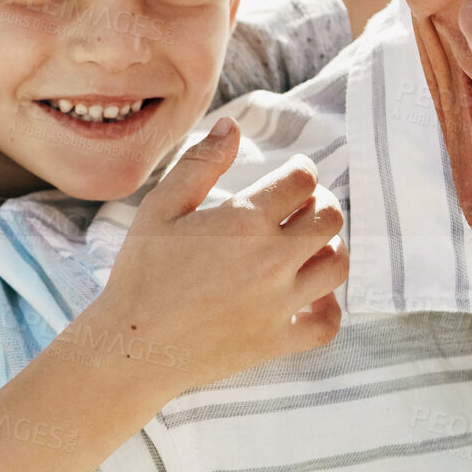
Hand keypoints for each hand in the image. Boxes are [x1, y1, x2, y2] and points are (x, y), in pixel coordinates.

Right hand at [81, 117, 348, 390]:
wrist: (133, 346)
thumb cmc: (140, 274)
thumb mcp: (160, 208)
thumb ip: (200, 163)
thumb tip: (232, 125)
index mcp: (244, 221)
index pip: (302, 180)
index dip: (301, 171)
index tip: (291, 175)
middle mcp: (272, 260)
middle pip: (330, 218)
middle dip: (320, 205)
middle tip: (300, 208)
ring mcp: (280, 303)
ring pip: (338, 265)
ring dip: (329, 248)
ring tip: (308, 246)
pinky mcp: (278, 340)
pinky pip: (328, 323)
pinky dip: (328, 306)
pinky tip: (310, 295)